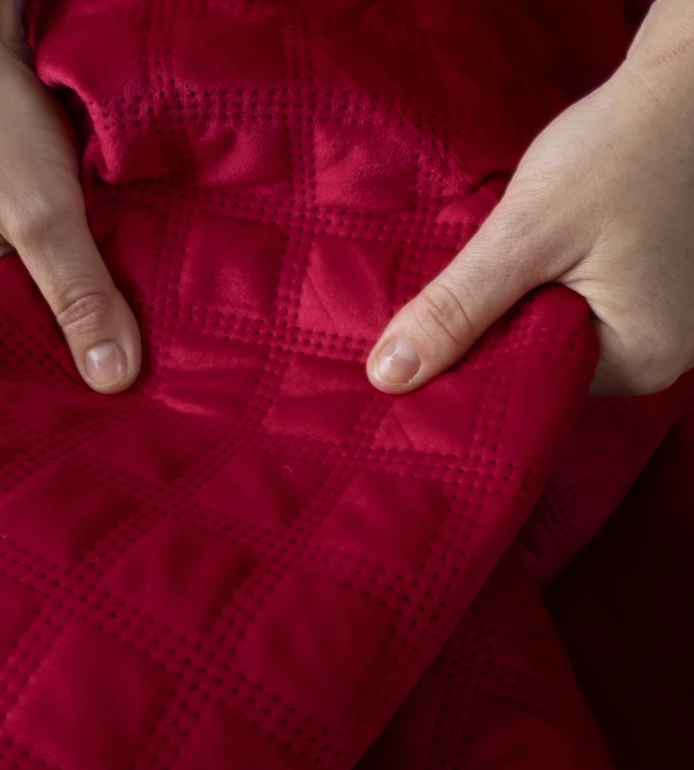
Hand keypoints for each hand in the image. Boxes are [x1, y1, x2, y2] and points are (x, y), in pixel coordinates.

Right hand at [0, 0, 140, 392]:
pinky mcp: (35, 218)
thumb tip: (113, 379)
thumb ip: (77, 295)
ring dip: (118, 302)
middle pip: (56, 332)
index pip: (31, 366)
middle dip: (110, 342)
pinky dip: (114, 262)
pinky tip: (156, 278)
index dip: (88, 382)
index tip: (148, 399)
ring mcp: (10, 247)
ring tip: (178, 336)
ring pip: (73, 294)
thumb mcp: (38, 215)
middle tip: (178, 371)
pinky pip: (80, 257)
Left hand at [366, 2, 693, 396]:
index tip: (409, 366)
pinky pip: (566, 319)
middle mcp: (654, 360)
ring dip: (502, 321)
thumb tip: (390, 376)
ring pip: (547, 344)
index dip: (465, 378)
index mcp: (639, 361)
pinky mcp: (635, 301)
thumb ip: (456, 308)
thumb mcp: (524, 233)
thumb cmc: (614, 152)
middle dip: (481, 348)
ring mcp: (649, 330)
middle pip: (538, 372)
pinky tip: (500, 283)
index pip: (528, 393)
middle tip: (422, 328)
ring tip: (459, 302)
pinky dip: (527, 302)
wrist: (676, 92)